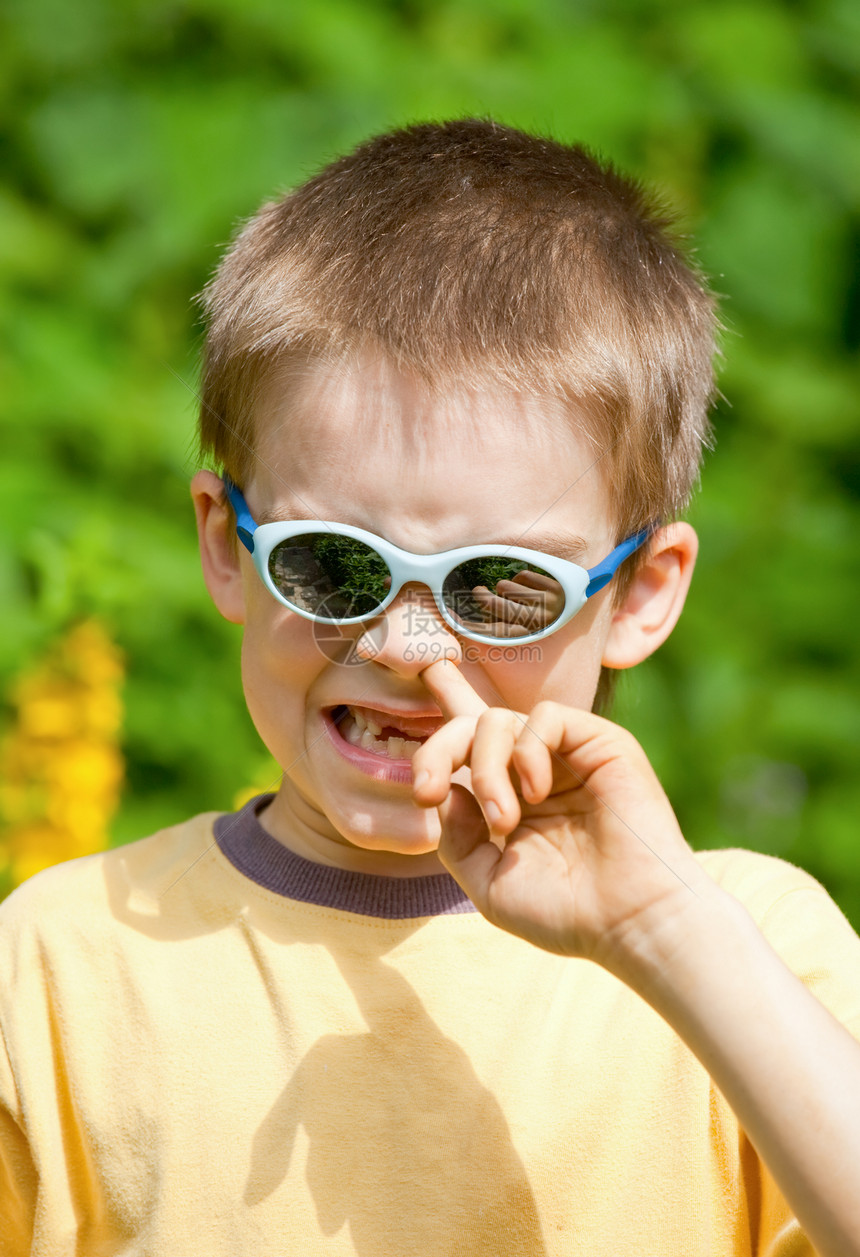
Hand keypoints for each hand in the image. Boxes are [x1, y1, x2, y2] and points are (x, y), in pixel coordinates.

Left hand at [412, 659, 706, 969]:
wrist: (630, 922)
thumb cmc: (568, 912)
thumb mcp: (491, 884)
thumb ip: (457, 839)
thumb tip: (445, 790)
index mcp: (512, 798)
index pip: (469, 744)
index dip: (440, 724)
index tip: (420, 778)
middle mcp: (537, 770)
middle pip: (470, 725)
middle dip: (437, 750)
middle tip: (427, 792)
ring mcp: (568, 754)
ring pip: (498, 719)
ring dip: (485, 768)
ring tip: (504, 820)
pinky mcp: (600, 741)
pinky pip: (545, 716)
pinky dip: (526, 750)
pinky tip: (537, 793)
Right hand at [461, 570, 564, 636]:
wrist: (577, 600)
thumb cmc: (540, 617)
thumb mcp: (521, 629)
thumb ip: (495, 625)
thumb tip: (461, 622)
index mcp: (529, 637)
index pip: (493, 633)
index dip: (471, 625)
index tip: (455, 616)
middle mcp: (538, 623)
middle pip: (494, 605)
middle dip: (481, 597)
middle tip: (478, 592)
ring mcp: (548, 603)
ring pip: (506, 587)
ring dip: (507, 587)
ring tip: (516, 593)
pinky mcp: (555, 586)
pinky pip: (522, 575)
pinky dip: (522, 578)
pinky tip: (532, 585)